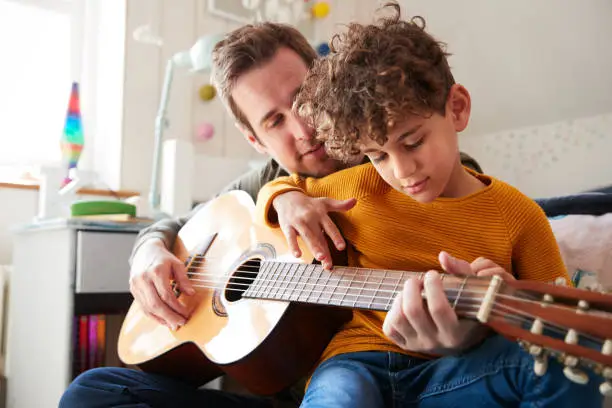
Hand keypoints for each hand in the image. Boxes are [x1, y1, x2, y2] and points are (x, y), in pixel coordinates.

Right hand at [129, 238, 194, 329]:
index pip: (166, 295)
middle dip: (169, 316)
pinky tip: (163, 320)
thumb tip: (191, 294)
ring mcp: (136, 286)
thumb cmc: (163, 258)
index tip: (186, 313)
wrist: (145, 251)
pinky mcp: (133, 290)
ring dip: (161, 319)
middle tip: (180, 323)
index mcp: (156, 271)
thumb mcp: (177, 264)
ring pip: (148, 308)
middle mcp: (143, 279)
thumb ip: (184, 279)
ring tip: (173, 324)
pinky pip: (143, 307)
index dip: (177, 307)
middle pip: (155, 304)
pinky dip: (153, 316)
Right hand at [272, 191, 355, 269]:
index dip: (336, 237)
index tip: (341, 247)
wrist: (288, 197)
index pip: (330, 227)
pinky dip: (293, 246)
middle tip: (329, 262)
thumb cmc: (310, 204)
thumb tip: (355, 201)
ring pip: (307, 236)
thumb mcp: (325, 202)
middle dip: (324, 249)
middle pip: (319, 236)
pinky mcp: (288, 226)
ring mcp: (299, 222)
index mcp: (320, 214)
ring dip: (313, 247)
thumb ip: (340, 205)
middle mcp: (310, 218)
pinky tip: (298, 255)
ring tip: (320, 259)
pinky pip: (290, 237)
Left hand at [382, 252, 514, 353]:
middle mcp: (436, 342)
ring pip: (399, 319)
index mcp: (456, 332)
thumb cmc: (468, 308)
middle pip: (413, 311)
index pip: (439, 309)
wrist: (463, 338)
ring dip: (400, 298)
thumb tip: (442, 256)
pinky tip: (403, 304)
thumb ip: (461, 272)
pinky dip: (392, 312)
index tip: (432, 274)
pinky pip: (390, 329)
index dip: (432, 286)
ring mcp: (419, 345)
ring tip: (409, 290)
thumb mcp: (472, 291)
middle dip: (411, 288)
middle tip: (416, 280)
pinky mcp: (406, 345)